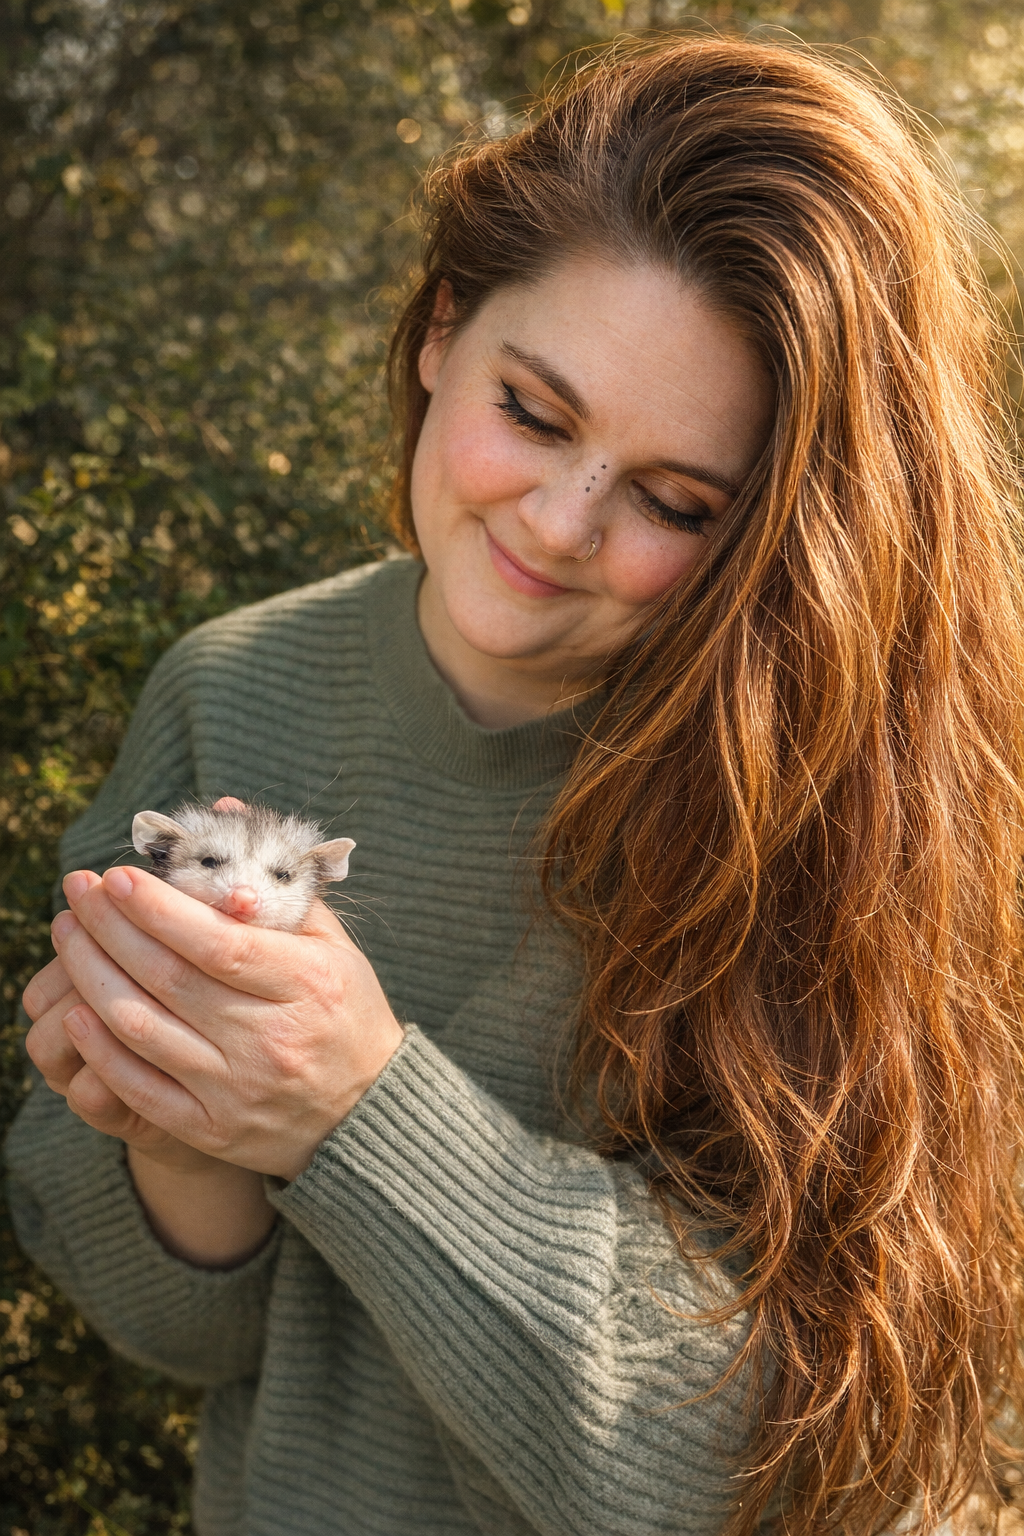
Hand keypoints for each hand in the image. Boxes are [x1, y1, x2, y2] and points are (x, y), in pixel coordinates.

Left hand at [46, 864, 403, 1180]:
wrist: (367, 1110)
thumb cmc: (345, 1012)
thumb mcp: (333, 945)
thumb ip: (278, 886)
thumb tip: (225, 813)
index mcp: (308, 984)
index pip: (220, 942)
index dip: (160, 909)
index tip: (118, 876)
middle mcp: (272, 1039)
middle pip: (171, 978)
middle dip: (111, 928)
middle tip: (79, 891)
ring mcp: (239, 1089)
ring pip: (144, 1028)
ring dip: (93, 977)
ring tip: (70, 937)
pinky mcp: (212, 1129)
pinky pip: (138, 1087)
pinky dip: (100, 1047)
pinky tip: (78, 1008)